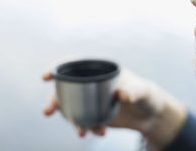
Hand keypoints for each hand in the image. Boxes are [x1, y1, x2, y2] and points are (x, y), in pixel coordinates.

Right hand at [42, 68, 186, 148]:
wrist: (150, 114)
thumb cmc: (146, 95)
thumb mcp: (142, 91)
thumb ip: (133, 92)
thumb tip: (122, 94)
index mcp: (100, 69)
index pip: (73, 64)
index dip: (57, 67)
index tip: (45, 76)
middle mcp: (92, 83)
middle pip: (65, 88)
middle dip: (54, 100)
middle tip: (48, 112)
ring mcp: (91, 99)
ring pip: (71, 108)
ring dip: (71, 120)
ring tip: (82, 132)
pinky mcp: (94, 114)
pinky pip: (82, 121)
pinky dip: (86, 128)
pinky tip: (100, 132)